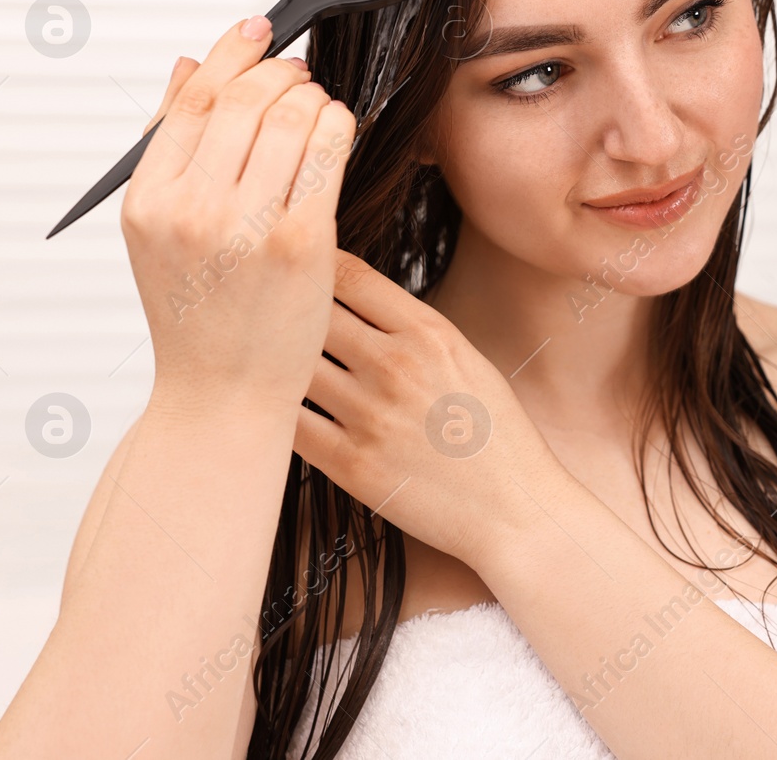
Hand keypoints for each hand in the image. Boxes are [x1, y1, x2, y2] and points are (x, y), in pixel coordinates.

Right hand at [121, 16, 355, 411]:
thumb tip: (186, 66)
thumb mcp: (157, 229)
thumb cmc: (197, 315)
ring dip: (315, 96)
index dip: (231, 51)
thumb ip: (170, 145)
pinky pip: (329, 151)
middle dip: (282, 72)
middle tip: (297, 75)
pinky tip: (336, 131)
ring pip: (293, 115)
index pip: (192, 96)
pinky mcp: (302, 241)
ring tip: (317, 108)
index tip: (256, 30)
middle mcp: (192, 208)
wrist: (222, 394)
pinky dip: (338, 125)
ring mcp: (247, 226)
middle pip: (247, 97)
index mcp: (149, 199)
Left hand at [293, 249, 569, 567]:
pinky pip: (291, 425)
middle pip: (312, 312)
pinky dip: (278, 412)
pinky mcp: (351, 465)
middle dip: (286, 308)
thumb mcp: (468, 361)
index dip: (316, 265)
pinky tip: (275, 409)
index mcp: (430, 333)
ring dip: (274, 360)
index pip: (351, 276)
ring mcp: (371, 416)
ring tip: (260, 358)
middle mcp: (397, 366)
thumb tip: (357, 306)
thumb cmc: (497, 436)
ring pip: (293, 365)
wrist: (516, 510)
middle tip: (264, 311)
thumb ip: (415, 331)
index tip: (301, 270)